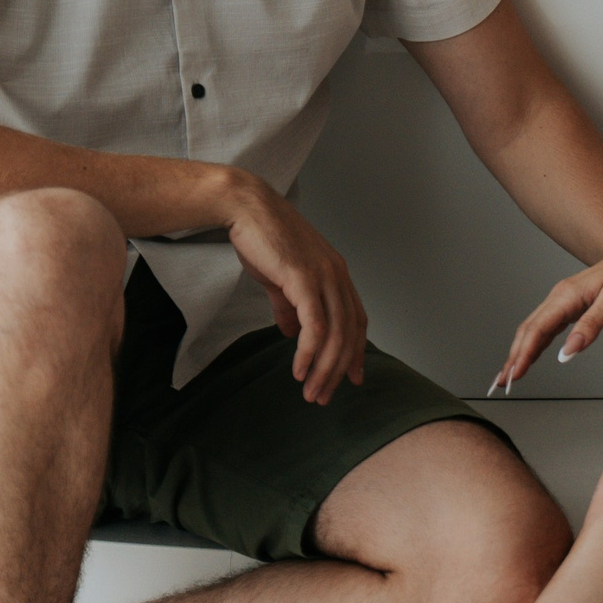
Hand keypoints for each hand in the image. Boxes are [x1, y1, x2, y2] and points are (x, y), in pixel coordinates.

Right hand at [220, 173, 367, 404]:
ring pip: (335, 334)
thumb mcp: (280, 277)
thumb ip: (288, 305)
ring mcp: (323, 275)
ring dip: (324, 368)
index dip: (356, 350)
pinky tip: (299, 369)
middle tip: (323, 395)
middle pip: (350, 333)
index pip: (356, 319)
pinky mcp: (303, 279)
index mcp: (336, 273)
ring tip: (311, 391)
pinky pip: (315, 325)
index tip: (350, 377)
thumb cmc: (261, 237)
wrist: (245, 207)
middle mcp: (337, 275)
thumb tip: (290, 332)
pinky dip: (309, 352)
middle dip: (338, 369)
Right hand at [493, 223, 602, 386]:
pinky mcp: (572, 304)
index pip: (537, 329)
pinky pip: (547, 325)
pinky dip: (535, 342)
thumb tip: (568, 351)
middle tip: (502, 382)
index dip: (522, 354)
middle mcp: (560, 296)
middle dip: (514, 356)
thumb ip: (590, 326)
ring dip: (521, 350)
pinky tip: (531, 354)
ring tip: (510, 373)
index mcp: (566, 295)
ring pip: (535, 328)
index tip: (512, 375)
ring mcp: (564, 299)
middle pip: (529, 329)